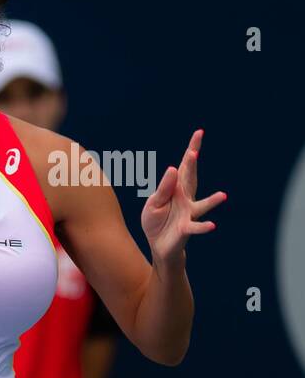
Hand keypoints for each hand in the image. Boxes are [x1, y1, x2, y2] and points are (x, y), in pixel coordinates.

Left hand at [142, 130, 225, 263]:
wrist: (158, 244)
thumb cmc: (156, 221)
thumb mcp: (154, 203)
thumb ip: (163, 188)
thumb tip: (173, 167)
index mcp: (176, 189)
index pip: (184, 166)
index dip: (191, 150)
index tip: (199, 133)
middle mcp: (186, 199)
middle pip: (191, 178)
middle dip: (193, 165)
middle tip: (194, 151)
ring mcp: (188, 213)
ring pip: (201, 205)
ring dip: (212, 201)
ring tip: (223, 196)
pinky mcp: (186, 228)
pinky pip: (196, 226)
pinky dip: (204, 226)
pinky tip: (212, 225)